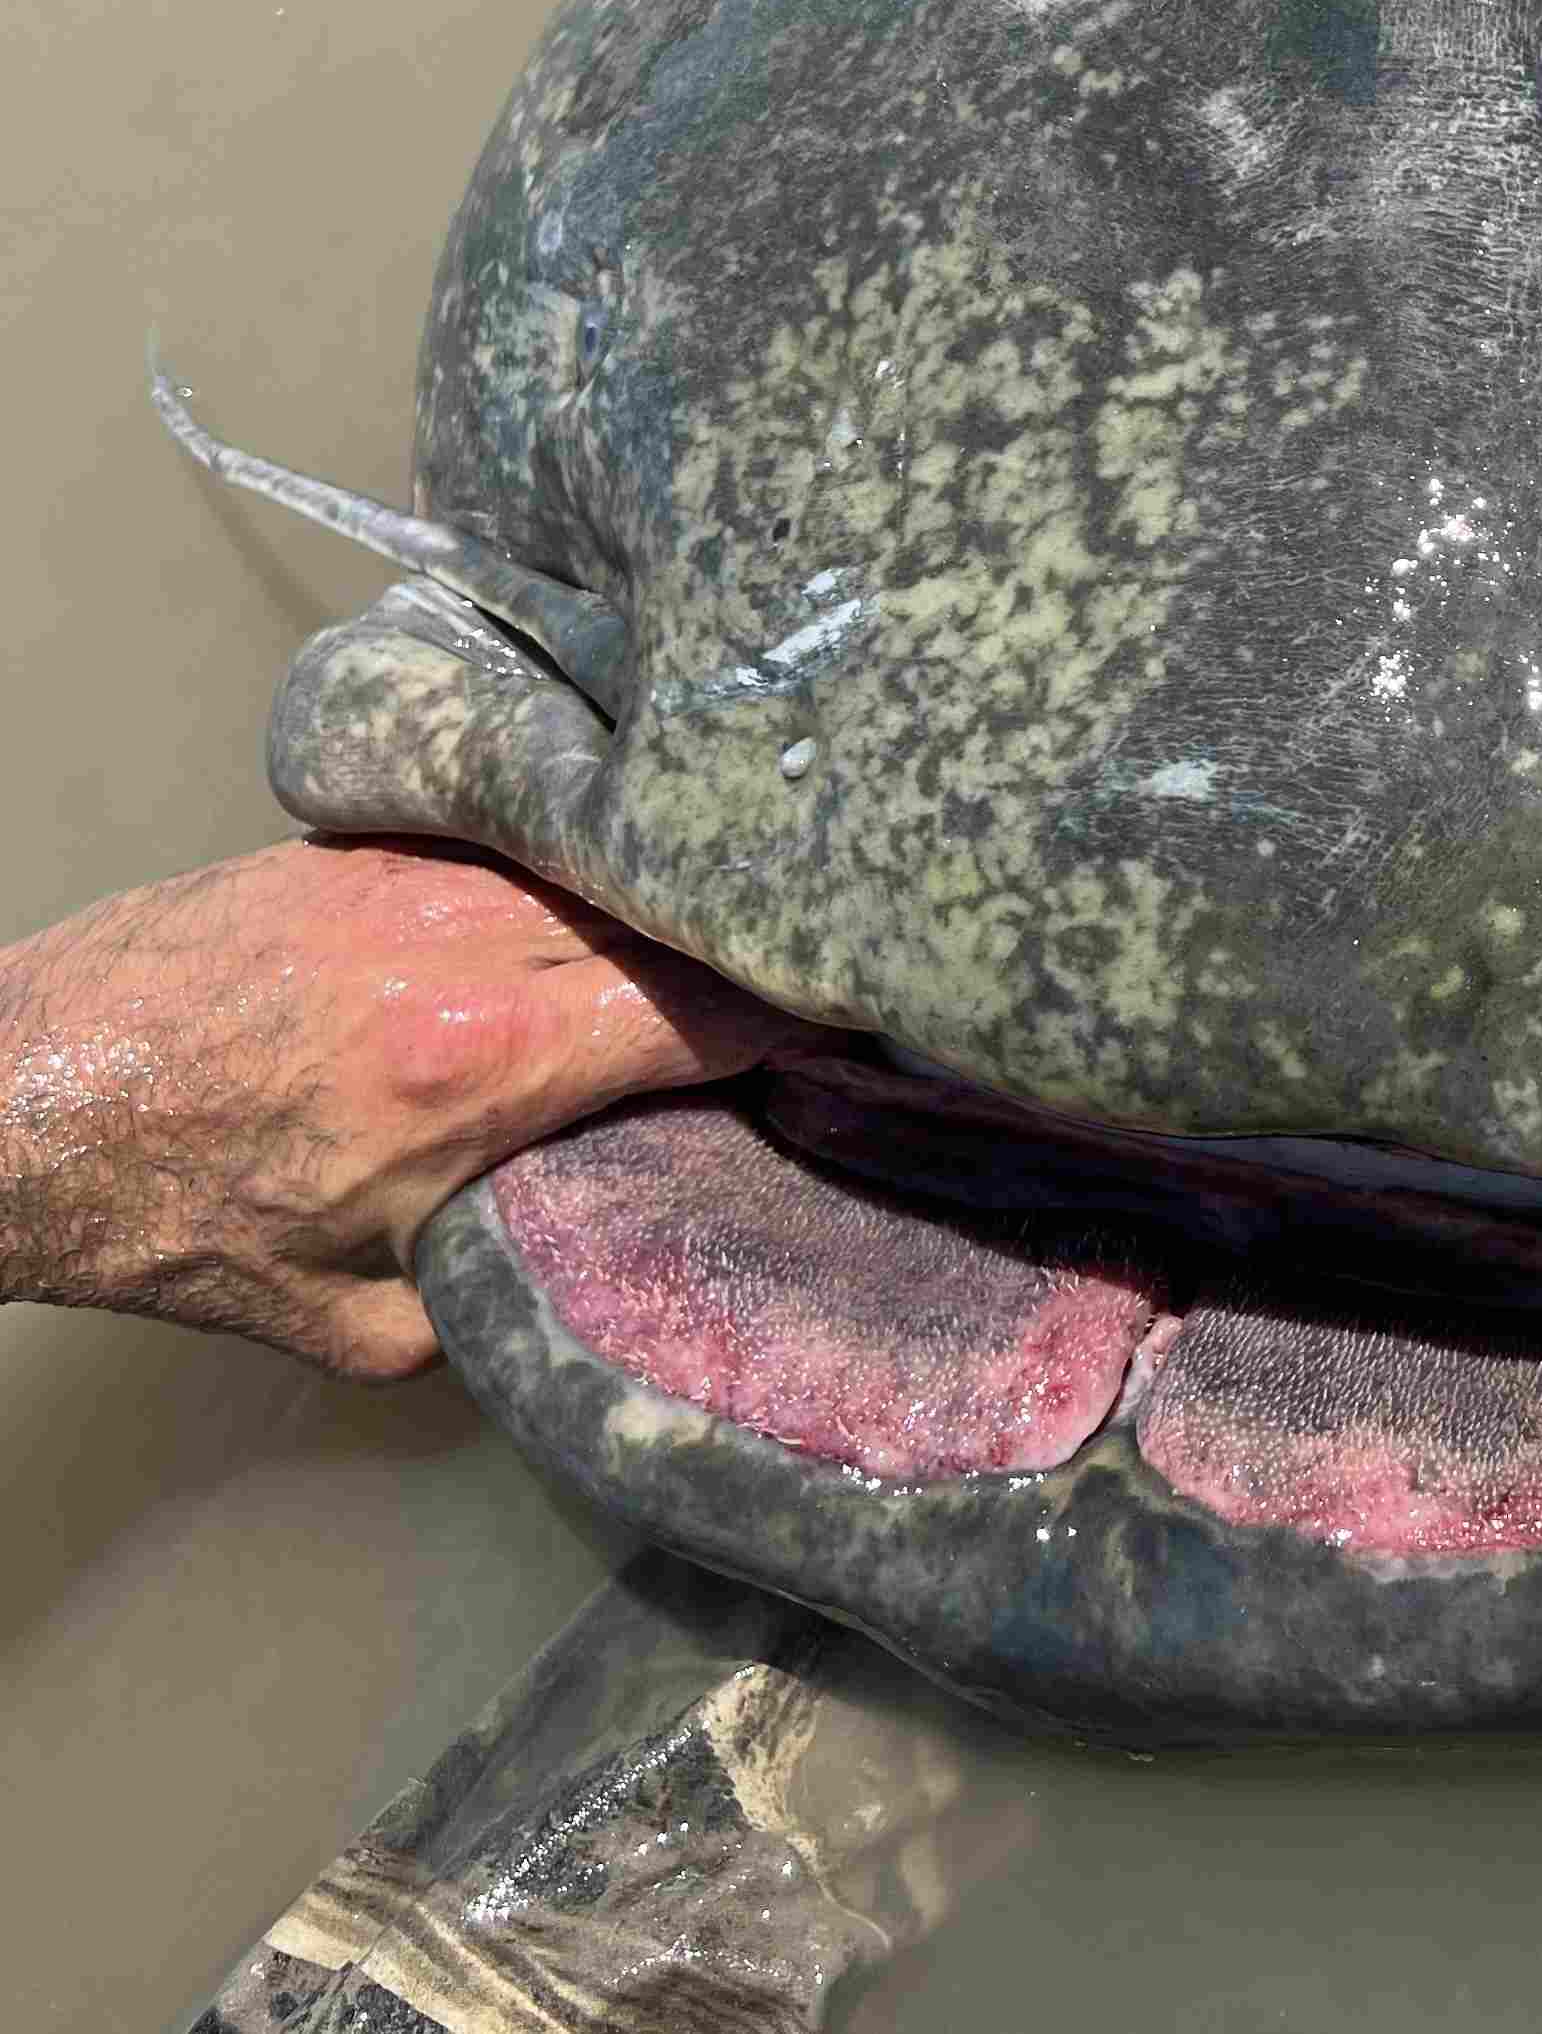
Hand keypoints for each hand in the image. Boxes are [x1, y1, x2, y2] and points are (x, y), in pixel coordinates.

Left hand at [0, 837, 803, 1377]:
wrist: (11, 1104)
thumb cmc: (175, 1219)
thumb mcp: (355, 1322)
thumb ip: (495, 1293)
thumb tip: (583, 1272)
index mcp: (480, 1066)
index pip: (702, 1012)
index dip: (788, 1022)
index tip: (835, 1035)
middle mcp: (463, 947)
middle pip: (671, 922)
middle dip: (746, 955)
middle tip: (799, 983)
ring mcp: (410, 877)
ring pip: (596, 867)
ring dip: (660, 905)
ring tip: (709, 936)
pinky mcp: (360, 845)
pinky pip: (513, 844)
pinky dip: (569, 874)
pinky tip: (593, 899)